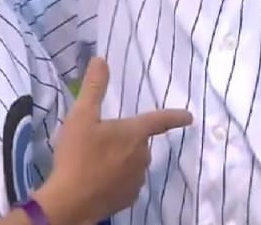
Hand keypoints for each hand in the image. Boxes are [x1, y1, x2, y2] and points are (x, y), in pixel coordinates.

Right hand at [33, 57, 192, 222]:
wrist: (71, 201)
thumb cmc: (77, 155)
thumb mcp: (81, 116)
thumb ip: (94, 87)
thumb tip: (101, 60)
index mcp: (134, 133)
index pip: (159, 120)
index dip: (174, 116)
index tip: (189, 116)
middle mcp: (142, 156)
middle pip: (139, 142)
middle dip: (126, 139)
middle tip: (98, 140)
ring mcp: (137, 179)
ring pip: (133, 162)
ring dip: (121, 160)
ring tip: (94, 161)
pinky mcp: (128, 198)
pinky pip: (126, 182)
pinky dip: (116, 179)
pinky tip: (98, 180)